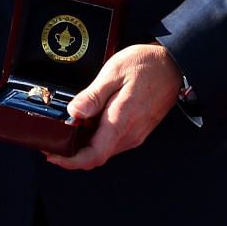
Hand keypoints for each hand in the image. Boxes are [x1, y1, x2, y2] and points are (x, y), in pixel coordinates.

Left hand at [46, 44, 182, 171]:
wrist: (174, 64)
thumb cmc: (146, 65)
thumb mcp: (114, 72)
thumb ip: (93, 96)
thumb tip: (74, 113)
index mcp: (121, 122)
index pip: (93, 156)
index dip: (70, 161)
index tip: (52, 155)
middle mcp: (130, 134)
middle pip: (96, 155)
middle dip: (72, 151)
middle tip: (54, 137)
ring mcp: (136, 134)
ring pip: (104, 149)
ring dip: (85, 143)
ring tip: (69, 126)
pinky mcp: (138, 130)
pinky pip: (113, 141)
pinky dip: (97, 137)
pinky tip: (89, 121)